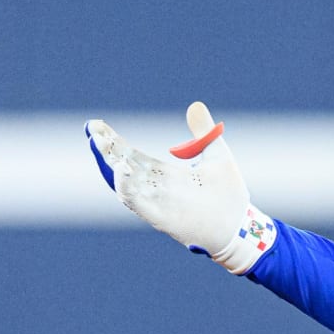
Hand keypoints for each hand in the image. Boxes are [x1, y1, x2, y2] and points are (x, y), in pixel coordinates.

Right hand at [85, 102, 276, 274]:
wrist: (242, 228)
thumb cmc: (229, 196)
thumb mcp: (217, 156)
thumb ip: (204, 133)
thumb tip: (195, 105)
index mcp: (165, 174)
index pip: (132, 155)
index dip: (113, 141)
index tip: (97, 125)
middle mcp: (156, 188)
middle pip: (122, 167)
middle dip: (106, 150)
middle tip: (91, 130)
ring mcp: (158, 204)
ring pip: (125, 185)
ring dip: (112, 167)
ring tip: (101, 146)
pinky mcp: (163, 218)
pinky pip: (139, 204)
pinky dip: (127, 189)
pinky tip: (121, 171)